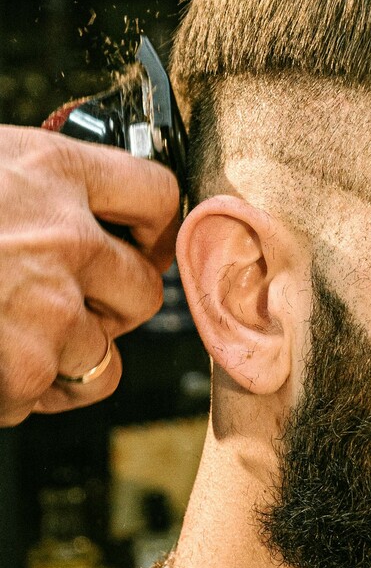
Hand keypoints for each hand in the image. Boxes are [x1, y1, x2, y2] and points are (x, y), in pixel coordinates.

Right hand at [0, 125, 180, 425]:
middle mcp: (64, 239)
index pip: (158, 194)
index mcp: (52, 170)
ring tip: (11, 340)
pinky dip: (17, 393)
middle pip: (144, 289)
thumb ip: (35, 189)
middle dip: (111, 305)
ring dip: (65, 359)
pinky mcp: (22, 372)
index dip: (152, 226)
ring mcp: (47, 310)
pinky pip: (49, 397)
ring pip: (104, 357)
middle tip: (67, 303)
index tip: (139, 244)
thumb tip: (89, 223)